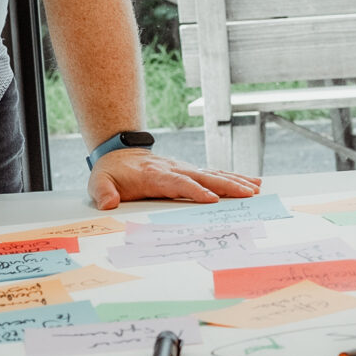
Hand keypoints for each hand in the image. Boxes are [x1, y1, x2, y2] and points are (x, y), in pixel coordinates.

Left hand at [89, 147, 259, 210]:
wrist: (118, 152)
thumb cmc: (111, 172)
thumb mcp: (99, 182)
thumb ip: (103, 192)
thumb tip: (109, 203)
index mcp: (154, 174)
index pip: (178, 183)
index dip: (195, 190)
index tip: (211, 199)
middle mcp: (173, 169)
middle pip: (203, 177)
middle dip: (226, 186)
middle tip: (248, 194)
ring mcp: (184, 168)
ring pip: (213, 174)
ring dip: (235, 181)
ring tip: (256, 189)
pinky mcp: (190, 171)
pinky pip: (214, 174)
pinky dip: (233, 177)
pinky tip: (251, 182)